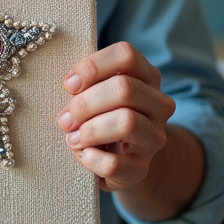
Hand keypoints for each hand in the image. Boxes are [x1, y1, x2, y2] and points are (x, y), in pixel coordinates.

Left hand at [58, 42, 175, 191]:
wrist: (124, 160)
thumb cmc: (103, 116)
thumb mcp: (100, 92)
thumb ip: (89, 81)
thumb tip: (71, 83)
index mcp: (147, 76)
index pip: (127, 55)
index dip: (93, 66)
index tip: (69, 84)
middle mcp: (159, 104)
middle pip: (125, 88)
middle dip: (86, 103)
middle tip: (65, 118)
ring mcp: (154, 137)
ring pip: (126, 122)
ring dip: (89, 130)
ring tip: (72, 138)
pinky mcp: (142, 168)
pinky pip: (114, 162)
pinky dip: (91, 158)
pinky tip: (83, 154)